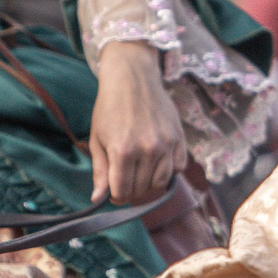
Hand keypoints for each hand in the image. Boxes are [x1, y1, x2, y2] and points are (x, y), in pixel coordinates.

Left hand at [89, 41, 184, 205]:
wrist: (133, 77)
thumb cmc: (110, 107)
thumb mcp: (98, 138)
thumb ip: (100, 171)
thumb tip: (98, 199)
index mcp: (123, 151)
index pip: (123, 191)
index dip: (116, 196)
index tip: (114, 191)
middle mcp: (148, 149)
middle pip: (142, 189)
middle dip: (131, 190)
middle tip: (125, 179)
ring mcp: (167, 144)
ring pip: (162, 183)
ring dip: (149, 184)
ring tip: (140, 173)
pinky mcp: (179, 137)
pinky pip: (178, 168)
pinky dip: (169, 171)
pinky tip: (157, 162)